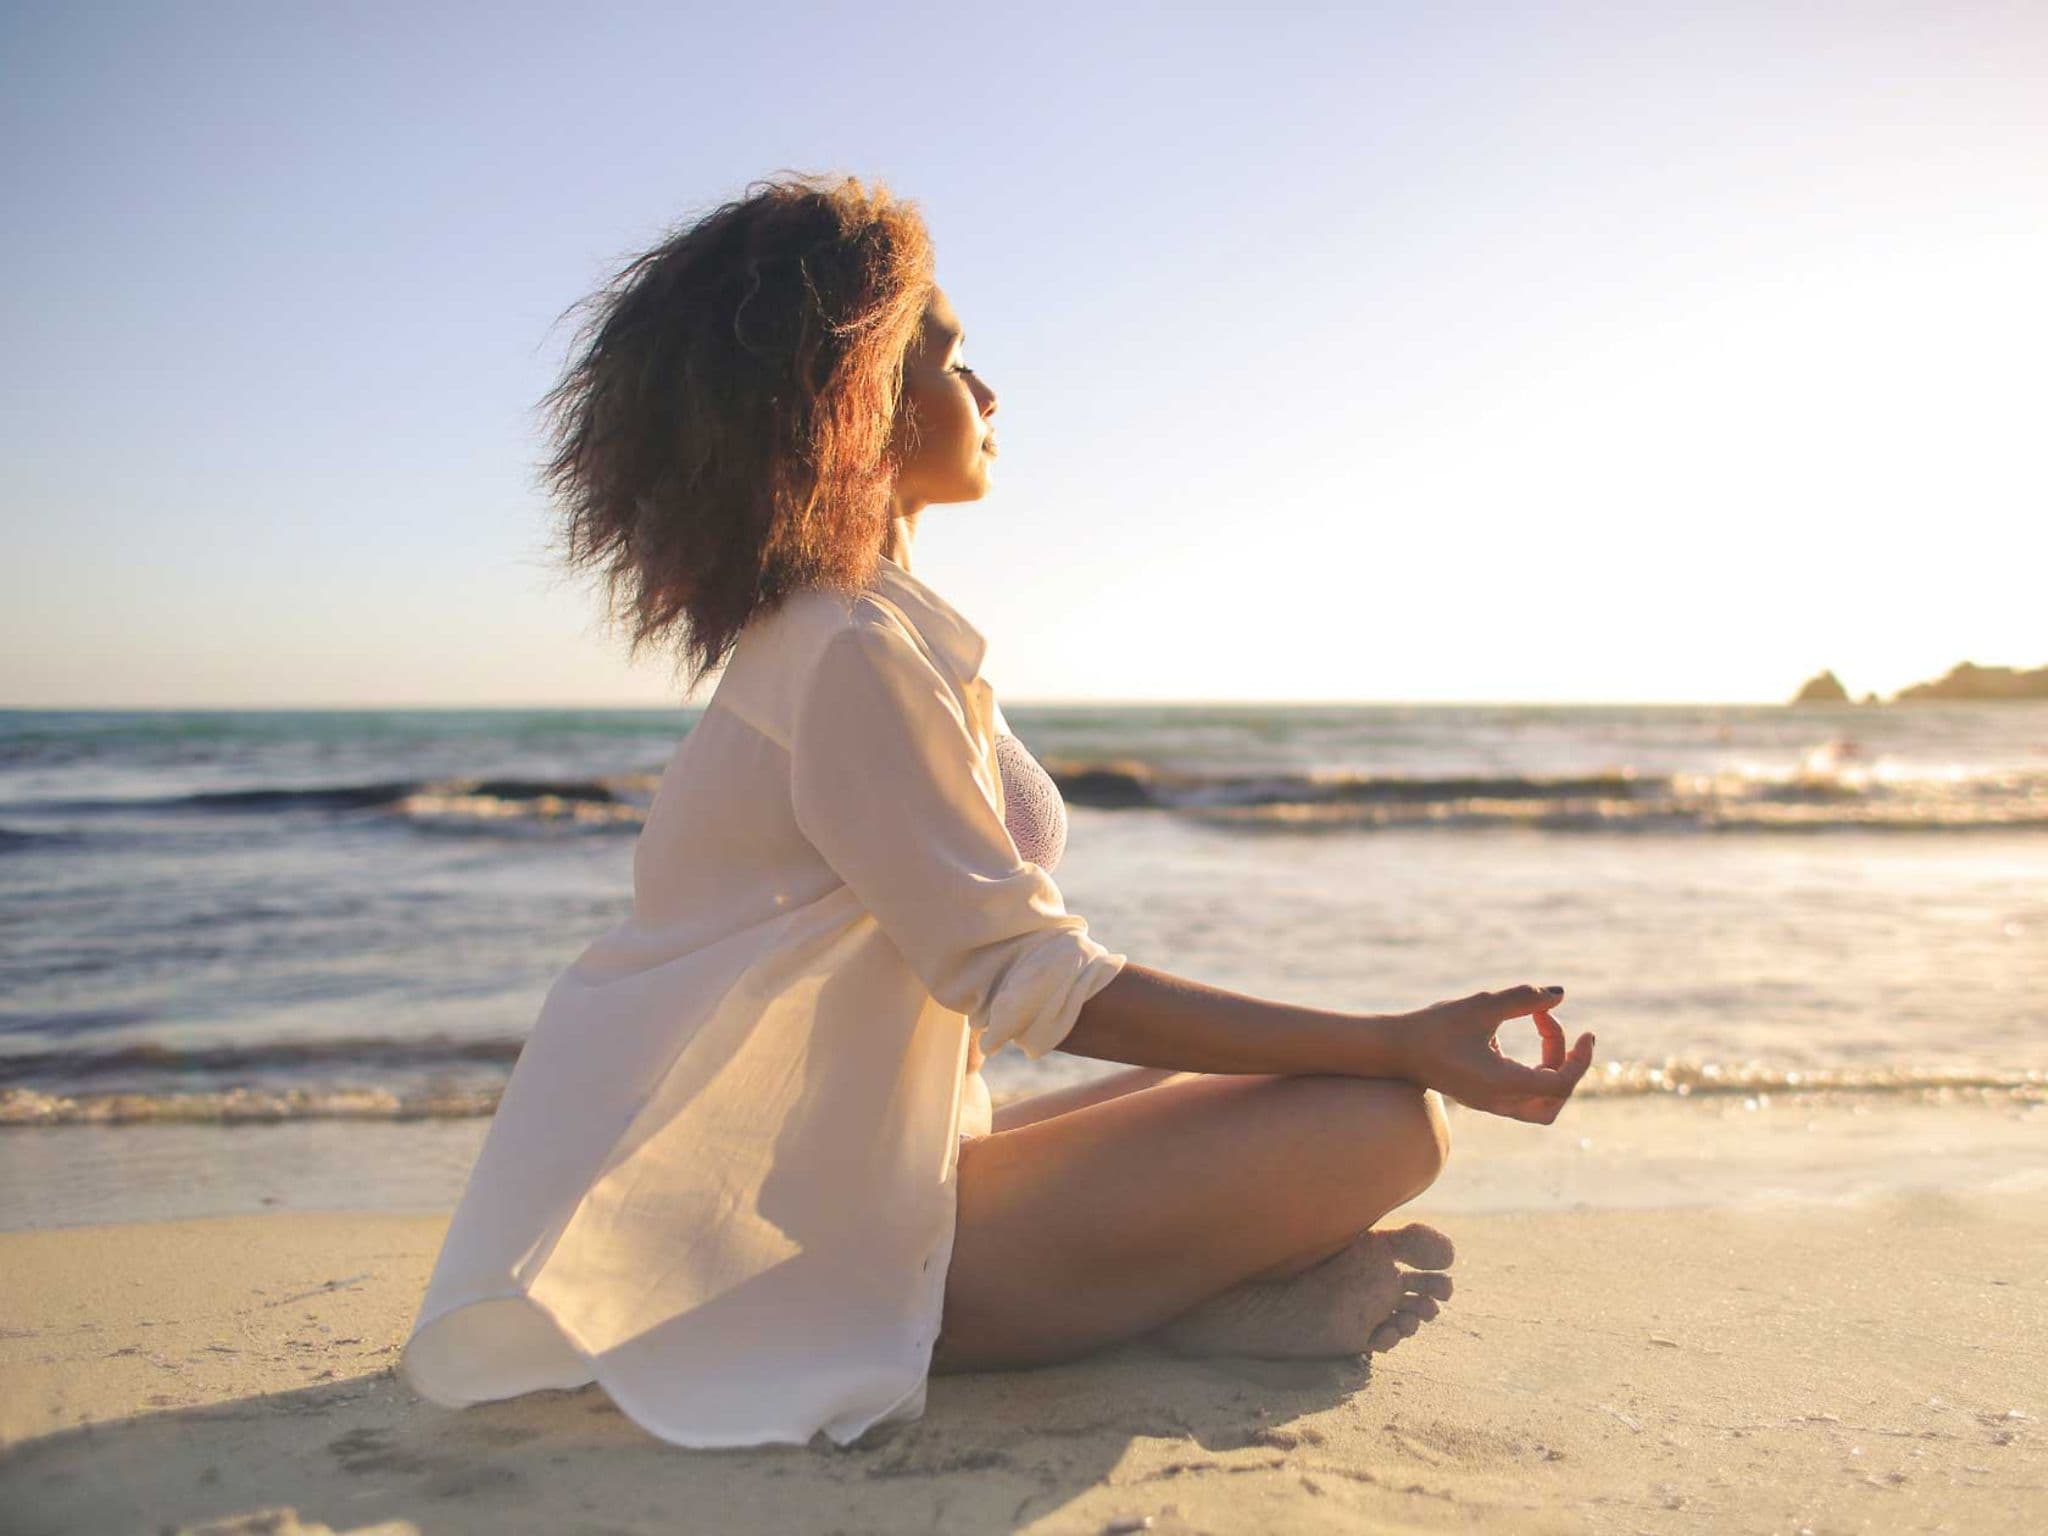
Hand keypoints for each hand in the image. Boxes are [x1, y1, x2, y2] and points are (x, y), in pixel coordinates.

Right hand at [1395, 985, 1594, 1123]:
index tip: (1585, 1031)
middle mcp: (1500, 1101)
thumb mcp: (1481, 1006)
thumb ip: (1522, 999)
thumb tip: (1559, 994)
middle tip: (1560, 1029)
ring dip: (1554, 1071)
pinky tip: (1524, 1040)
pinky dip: (1537, 1071)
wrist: (1395, 1049)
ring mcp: (1493, 1104)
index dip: (1580, 1059)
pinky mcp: (1486, 1098)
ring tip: (1544, 1032)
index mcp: (1501, 1083)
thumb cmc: (1434, 1026)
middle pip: (1556, 1099)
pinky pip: (1527, 1096)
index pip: (1560, 1084)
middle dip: (1569, 1065)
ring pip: (1543, 1104)